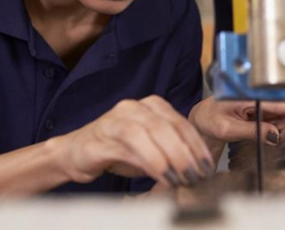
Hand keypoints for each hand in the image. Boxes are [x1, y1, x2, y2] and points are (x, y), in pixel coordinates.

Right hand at [52, 95, 214, 187]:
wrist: (76, 152)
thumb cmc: (118, 150)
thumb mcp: (152, 149)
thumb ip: (173, 152)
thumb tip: (199, 169)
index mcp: (153, 106)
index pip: (182, 123)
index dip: (198, 146)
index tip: (208, 167)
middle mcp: (136, 107)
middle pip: (168, 126)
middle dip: (186, 153)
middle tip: (196, 175)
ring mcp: (118, 118)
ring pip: (150, 132)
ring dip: (169, 157)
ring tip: (180, 177)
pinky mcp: (103, 134)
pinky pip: (130, 146)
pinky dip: (149, 160)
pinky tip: (160, 175)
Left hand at [189, 97, 284, 145]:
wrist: (201, 119)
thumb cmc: (209, 120)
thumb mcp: (227, 129)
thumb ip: (252, 132)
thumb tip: (275, 136)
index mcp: (249, 95)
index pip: (278, 101)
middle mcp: (256, 96)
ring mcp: (259, 103)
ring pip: (283, 111)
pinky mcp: (260, 110)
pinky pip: (277, 117)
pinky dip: (283, 125)